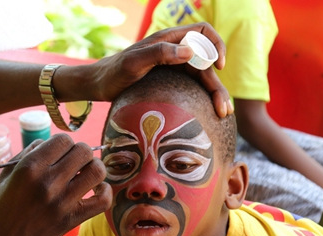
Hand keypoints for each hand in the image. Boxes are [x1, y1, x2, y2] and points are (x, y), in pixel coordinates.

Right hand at [0, 134, 111, 235]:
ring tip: (85, 174)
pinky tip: (96, 189)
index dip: (64, 143)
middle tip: (73, 162)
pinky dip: (105, 192)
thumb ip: (28, 154)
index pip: (63, 139)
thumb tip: (49, 143)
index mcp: (30, 167)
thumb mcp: (7, 175)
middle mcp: (48, 182)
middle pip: (84, 151)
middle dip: (80, 153)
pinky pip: (103, 201)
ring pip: (96, 171)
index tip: (59, 153)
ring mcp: (62, 202)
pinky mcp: (72, 219)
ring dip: (93, 168)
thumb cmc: (0, 208)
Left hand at [86, 22, 232, 116]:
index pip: (202, 32)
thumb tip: (189, 52)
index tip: (218, 66)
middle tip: (224, 109)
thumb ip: (159, 53)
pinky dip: (203, 98)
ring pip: (201, 77)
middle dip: (218, 84)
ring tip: (223, 115)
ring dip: (214, 94)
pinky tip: (208, 113)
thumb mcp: (133, 63)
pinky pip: (191, 86)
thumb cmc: (113, 73)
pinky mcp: (168, 80)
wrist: (99, 85)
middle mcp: (173, 50)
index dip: (215, 45)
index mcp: (168, 39)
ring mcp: (172, 66)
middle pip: (206, 62)